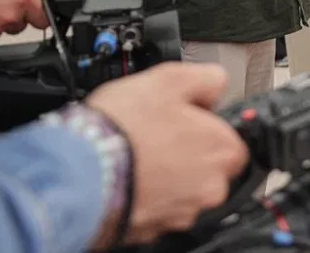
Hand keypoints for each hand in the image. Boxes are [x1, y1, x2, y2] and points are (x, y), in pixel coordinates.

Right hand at [87, 63, 248, 243]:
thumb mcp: (170, 78)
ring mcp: (181, 213)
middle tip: (158, 137)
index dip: (207, 128)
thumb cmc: (124, 127)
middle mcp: (210, 188)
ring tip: (137, 155)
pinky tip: (127, 176)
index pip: (232, 142)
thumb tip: (216, 85)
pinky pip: (155, 209)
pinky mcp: (152, 230)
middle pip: (209, 169)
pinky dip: (144, 195)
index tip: (187, 122)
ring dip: (165, 176)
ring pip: (182, 191)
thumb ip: (207, 79)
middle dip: (187, 155)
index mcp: (224, 151)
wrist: (77, 171)